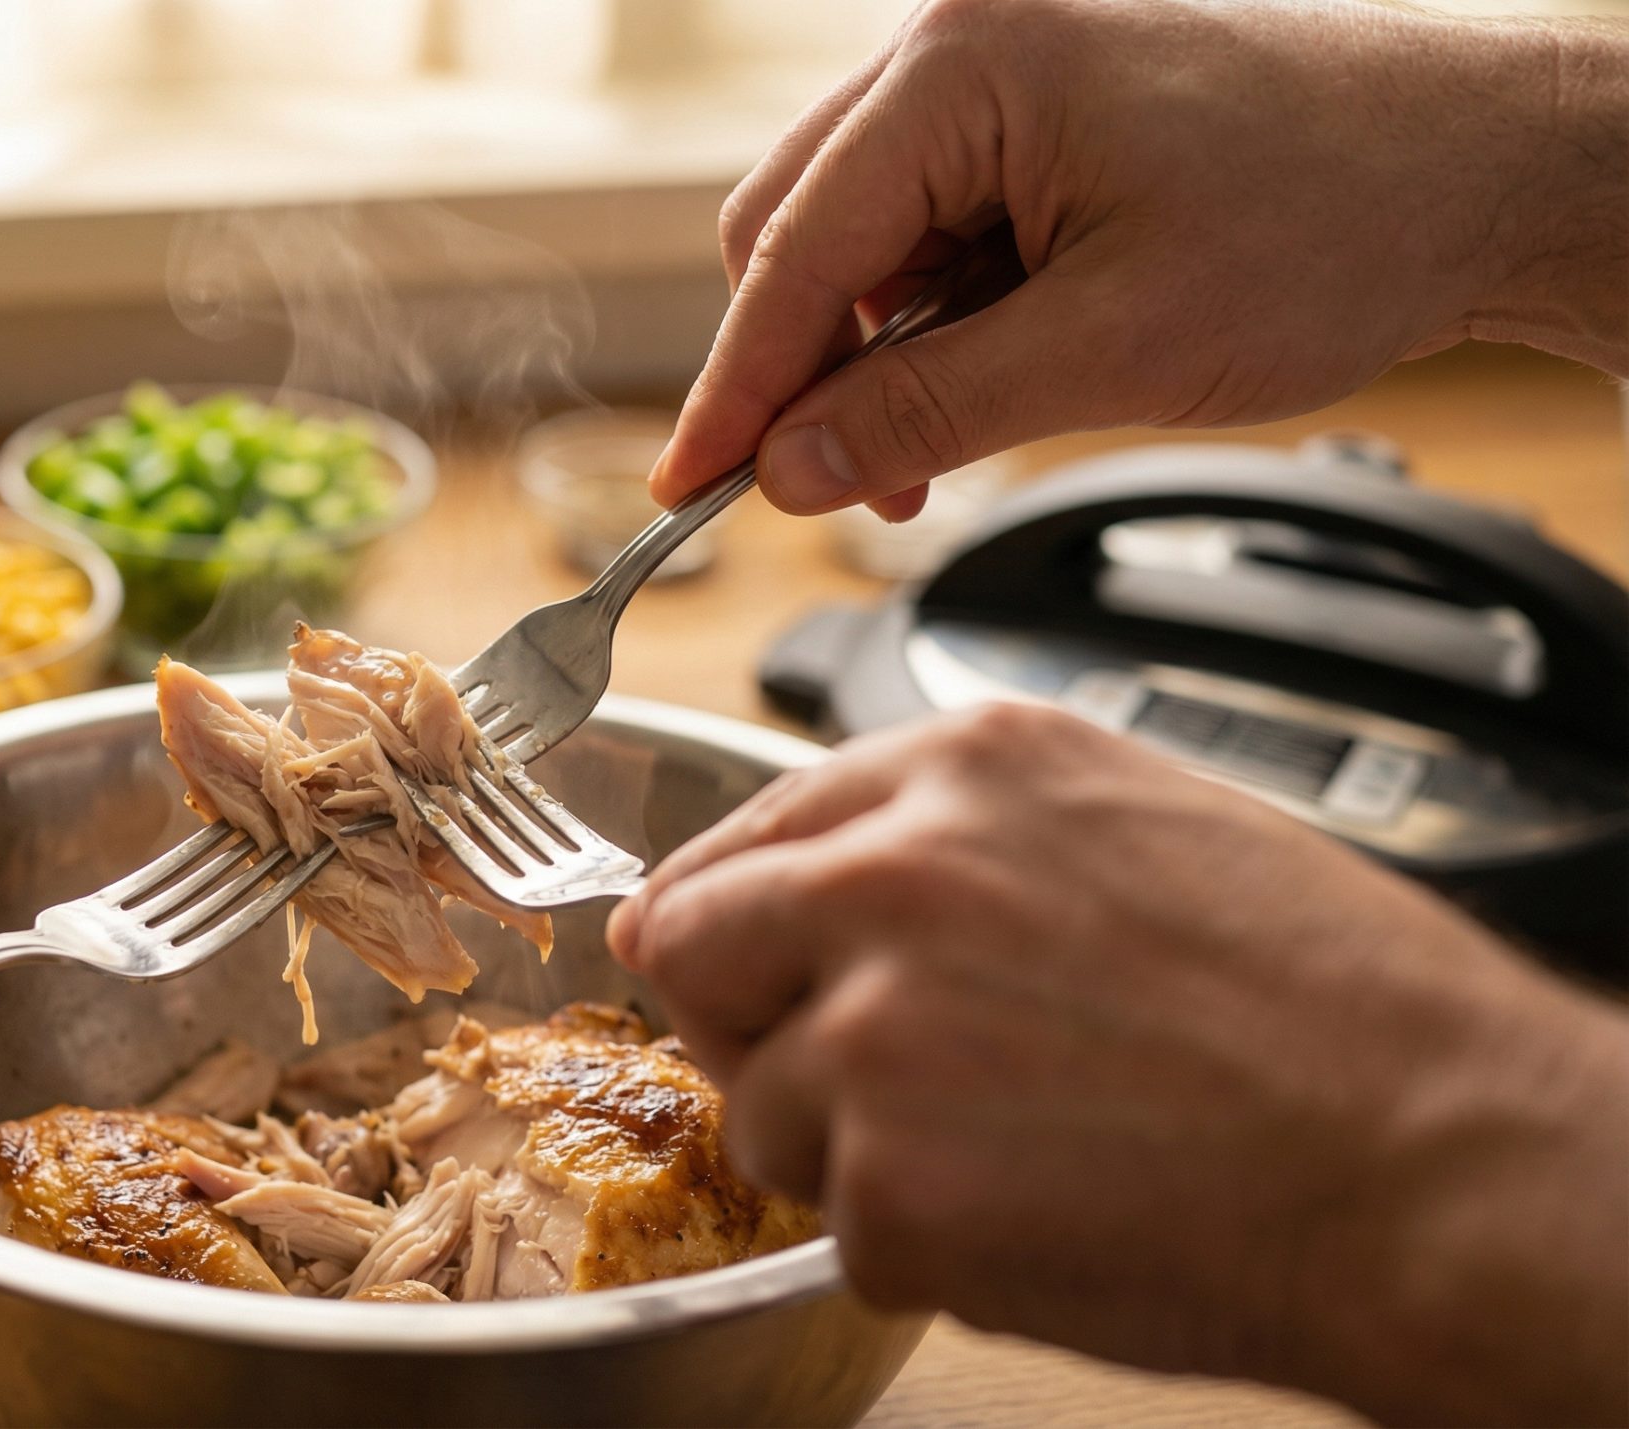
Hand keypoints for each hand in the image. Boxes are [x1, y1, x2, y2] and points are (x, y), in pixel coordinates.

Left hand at [608, 704, 1628, 1424]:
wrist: (1443, 1160)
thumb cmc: (1333, 1011)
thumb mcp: (1134, 829)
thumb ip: (951, 840)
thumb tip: (803, 877)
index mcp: (963, 769)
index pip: (745, 831)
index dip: (741, 915)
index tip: (751, 962)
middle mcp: (893, 872)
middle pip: (687, 944)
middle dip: (748, 1020)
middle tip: (857, 1077)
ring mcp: (875, 1026)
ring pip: (758, 1107)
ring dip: (849, 1154)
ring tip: (1014, 1152)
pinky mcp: (887, 1178)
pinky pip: (839, 1230)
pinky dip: (922, 1250)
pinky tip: (1048, 1214)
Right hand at [656, 0, 1628, 517]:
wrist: (1485, 172)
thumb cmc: (1336, 220)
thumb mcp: (1108, 349)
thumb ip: (923, 413)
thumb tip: (789, 472)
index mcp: (966, 67)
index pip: (792, 248)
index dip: (735, 387)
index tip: (690, 490)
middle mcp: (962, 44)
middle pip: (798, 229)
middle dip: (804, 370)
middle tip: (832, 491)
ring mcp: (999, 74)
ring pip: (856, 237)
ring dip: (870, 354)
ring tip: (929, 451)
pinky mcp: (1034, 115)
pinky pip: (927, 227)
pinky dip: (930, 320)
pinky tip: (978, 383)